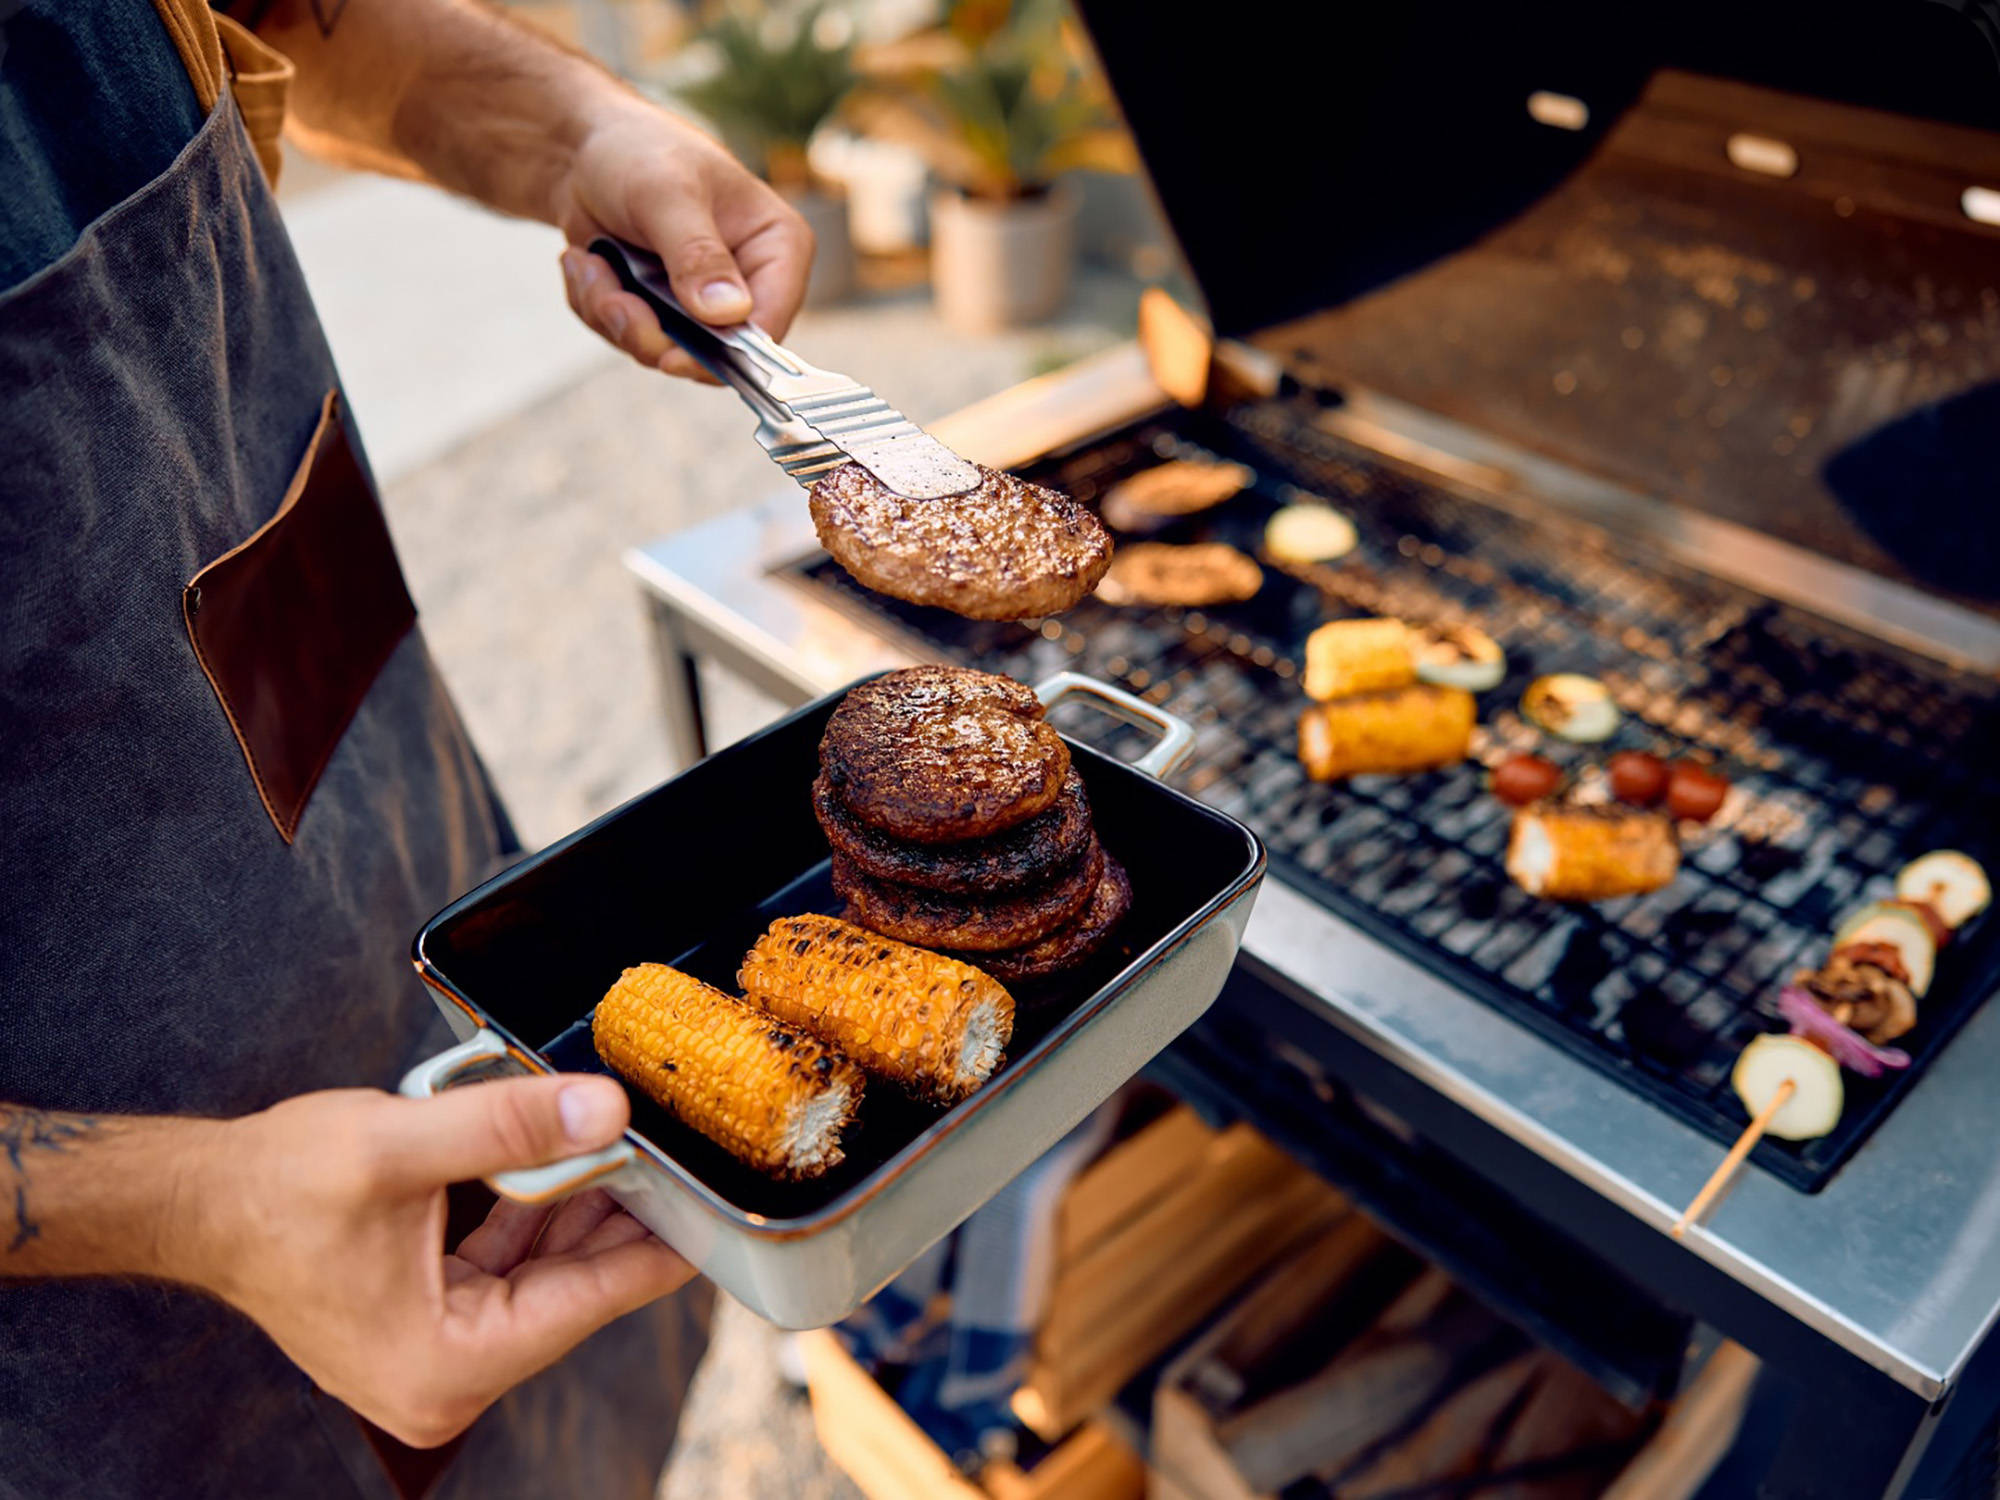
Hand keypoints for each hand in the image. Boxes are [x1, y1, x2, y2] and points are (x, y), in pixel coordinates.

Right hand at [183, 1075, 691, 1446]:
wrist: (195, 1201)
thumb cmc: (275, 1190)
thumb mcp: (404, 1146)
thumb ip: (510, 1129)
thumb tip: (605, 1110)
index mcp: (446, 1366)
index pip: (586, 1302)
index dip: (654, 1248)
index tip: (713, 1208)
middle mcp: (445, 1380)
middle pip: (570, 1290)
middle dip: (620, 1219)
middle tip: (679, 1156)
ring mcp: (435, 1356)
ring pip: (542, 1276)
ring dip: (580, 1211)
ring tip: (636, 1148)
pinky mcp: (426, 1322)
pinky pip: (507, 1269)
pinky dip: (537, 1217)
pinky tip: (574, 1164)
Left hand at [553, 101, 814, 382]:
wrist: (581, 148)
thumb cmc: (639, 150)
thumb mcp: (667, 194)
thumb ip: (698, 254)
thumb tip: (730, 313)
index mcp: (777, 248)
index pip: (770, 324)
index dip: (725, 352)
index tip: (670, 355)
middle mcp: (748, 282)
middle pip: (713, 352)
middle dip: (648, 330)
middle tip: (610, 297)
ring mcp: (703, 303)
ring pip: (663, 349)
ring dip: (613, 313)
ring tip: (591, 261)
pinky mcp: (663, 312)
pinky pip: (630, 338)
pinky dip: (597, 306)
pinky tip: (589, 262)